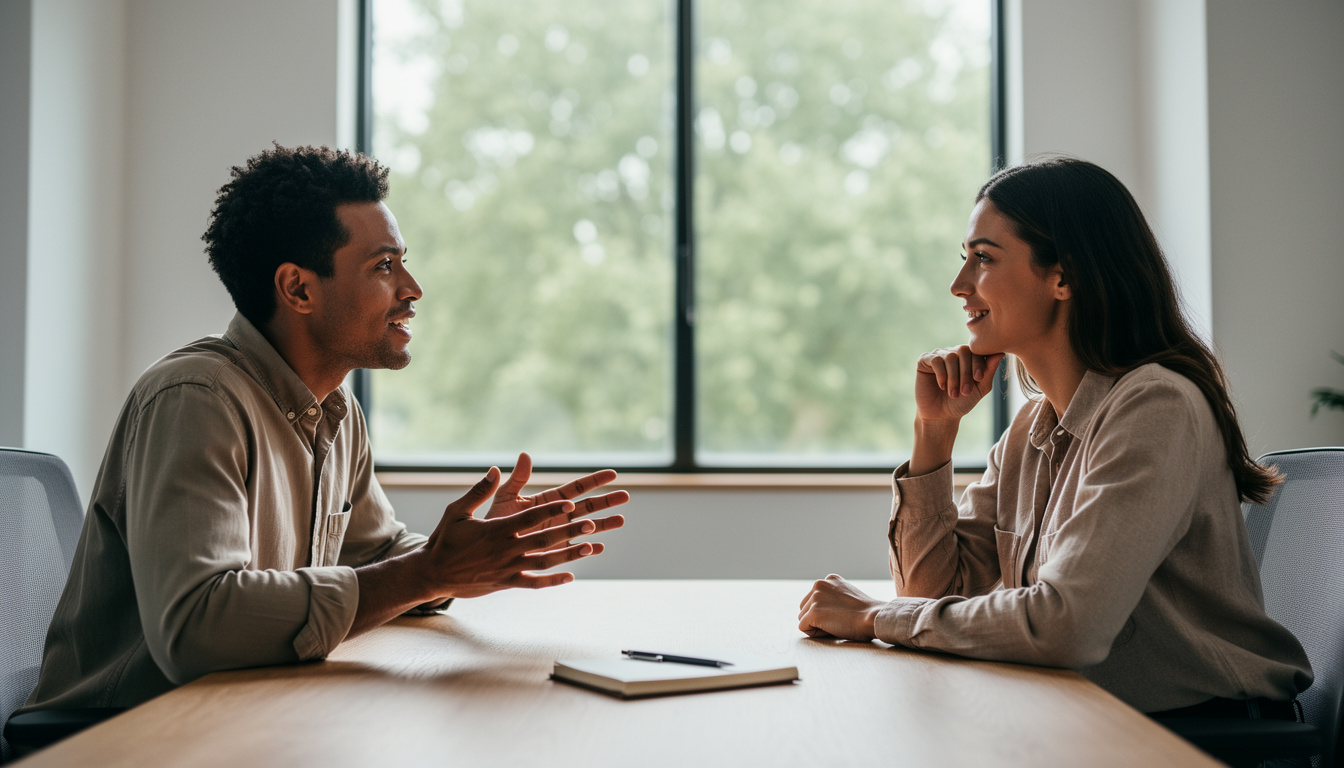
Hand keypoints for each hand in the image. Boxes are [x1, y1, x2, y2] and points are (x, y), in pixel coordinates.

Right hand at [415, 467, 612, 599]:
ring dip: (568, 555)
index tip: (571, 501)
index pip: (530, 516)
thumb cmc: (445, 539)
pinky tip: (571, 576)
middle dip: (569, 531)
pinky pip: (534, 583)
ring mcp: (507, 569)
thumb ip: (479, 490)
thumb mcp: (458, 511)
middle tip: (591, 523)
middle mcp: (505, 549)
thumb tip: (495, 468)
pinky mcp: (505, 584)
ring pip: (544, 562)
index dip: (552, 508)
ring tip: (590, 547)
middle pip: (543, 538)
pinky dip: (553, 581)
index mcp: (496, 529)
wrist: (432, 574)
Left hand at [484, 452, 627, 537]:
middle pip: (588, 506)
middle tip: (625, 496)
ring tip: (621, 520)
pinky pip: (574, 551)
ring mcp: (559, 534)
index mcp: (551, 500)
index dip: (594, 480)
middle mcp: (559, 516)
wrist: (486, 546)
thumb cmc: (494, 520)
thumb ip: (518, 479)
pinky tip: (598, 547)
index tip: (613, 473)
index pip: (577, 487)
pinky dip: (586, 549)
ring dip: (603, 525)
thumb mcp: (506, 498)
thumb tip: (525, 455)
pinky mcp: (555, 552)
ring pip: (586, 528)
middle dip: (606, 501)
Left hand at [797, 574, 883, 641]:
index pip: (814, 599)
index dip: (825, 611)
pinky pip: (803, 627)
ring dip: (816, 625)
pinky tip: (831, 630)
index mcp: (829, 579)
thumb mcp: (848, 595)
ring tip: (836, 624)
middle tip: (838, 621)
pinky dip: (814, 633)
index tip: (841, 613)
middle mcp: (819, 584)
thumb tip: (822, 608)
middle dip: (817, 618)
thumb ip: (833, 596)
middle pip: (805, 607)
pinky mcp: (814, 613)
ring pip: (802, 618)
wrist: (873, 618)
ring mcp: (815, 598)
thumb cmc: (865, 613)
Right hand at [914, 346, 1003, 425]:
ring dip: (954, 377)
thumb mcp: (980, 388)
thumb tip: (1000, 353)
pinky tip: (942, 386)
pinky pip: (935, 360)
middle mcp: (953, 352)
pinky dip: (941, 374)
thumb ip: (989, 371)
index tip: (979, 379)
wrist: (942, 416)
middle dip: (966, 372)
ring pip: (950, 357)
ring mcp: (938, 355)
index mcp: (968, 357)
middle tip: (965, 391)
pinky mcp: (924, 361)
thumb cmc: (962, 402)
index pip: (975, 350)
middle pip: (963, 351)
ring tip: (954, 394)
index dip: (978, 363)